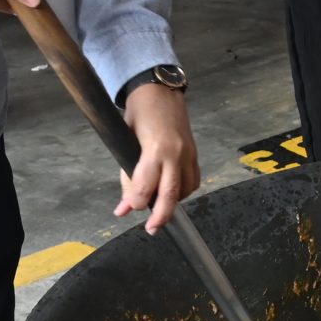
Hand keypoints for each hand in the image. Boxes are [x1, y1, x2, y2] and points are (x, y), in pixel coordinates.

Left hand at [116, 84, 200, 234]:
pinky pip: (193, 181)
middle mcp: (176, 153)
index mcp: (156, 148)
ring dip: (172, 202)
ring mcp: (189, 154)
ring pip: (185, 190)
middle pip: (171, 194)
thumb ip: (127, 174)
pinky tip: (171, 191)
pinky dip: (183, 191)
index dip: (135, 201)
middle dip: (160, 215)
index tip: (125, 210)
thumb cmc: (139, 113)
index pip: (146, 185)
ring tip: (158, 208)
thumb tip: (124, 205)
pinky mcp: (196, 154)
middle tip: (151, 229)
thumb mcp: (125, 140)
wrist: (161, 91)